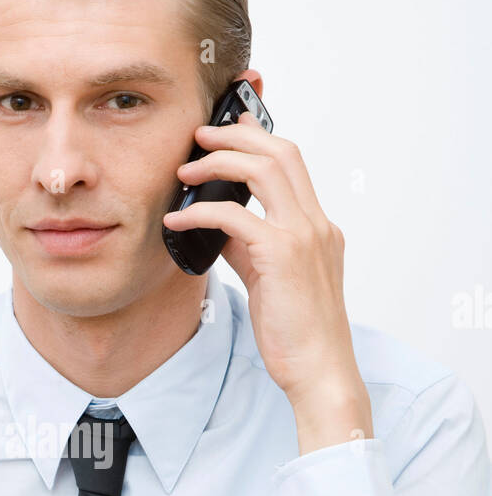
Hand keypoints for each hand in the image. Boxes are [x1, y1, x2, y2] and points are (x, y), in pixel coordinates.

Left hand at [163, 112, 372, 452]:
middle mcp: (316, 224)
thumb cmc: (296, 333)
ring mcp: (304, 236)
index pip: (291, 163)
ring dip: (219, 161)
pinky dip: (200, 212)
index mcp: (318, 227)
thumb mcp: (270, 280)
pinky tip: (177, 220)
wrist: (319, 370)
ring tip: (186, 169)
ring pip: (264, 169)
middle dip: (238, 135)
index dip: (259, 138)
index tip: (230, 126)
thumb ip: (248, 247)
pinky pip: (233, 216)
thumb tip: (216, 225)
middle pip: (281, 152)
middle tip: (200, 135)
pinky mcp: (281, 256)